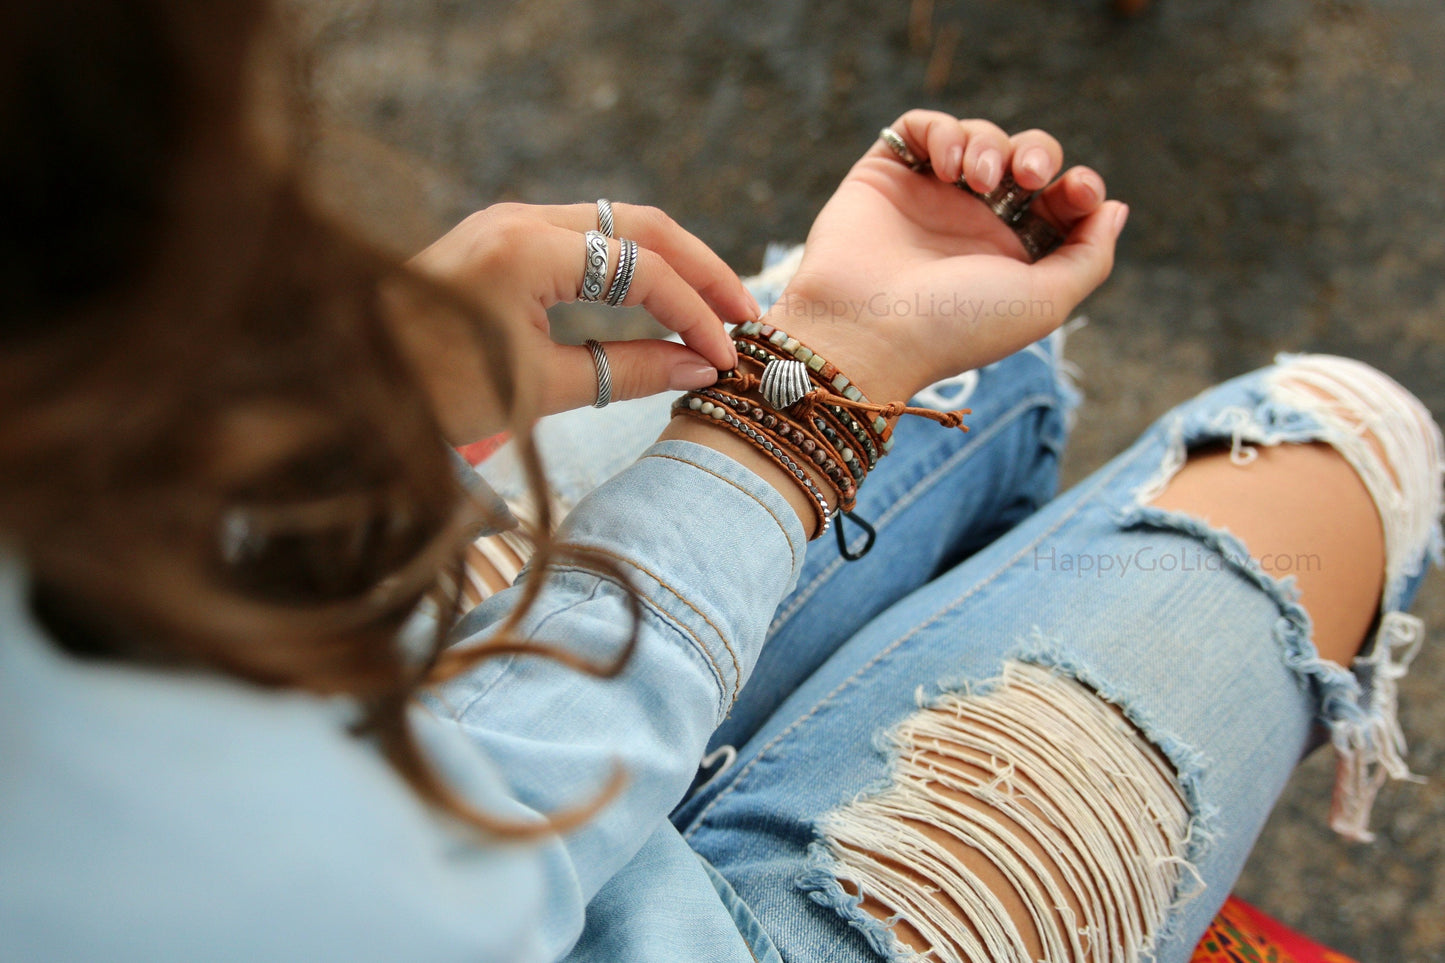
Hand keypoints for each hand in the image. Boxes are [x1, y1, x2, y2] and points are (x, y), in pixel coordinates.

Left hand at [398, 202, 755, 444]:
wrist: (339, 388)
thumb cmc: (426, 392)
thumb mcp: (535, 390)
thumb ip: (626, 372)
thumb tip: (697, 369)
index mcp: (527, 247)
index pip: (643, 266)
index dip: (695, 312)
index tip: (724, 356)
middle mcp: (519, 220)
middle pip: (642, 225)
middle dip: (700, 269)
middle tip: (745, 314)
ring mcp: (506, 226)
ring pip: (616, 228)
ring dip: (669, 266)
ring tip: (712, 309)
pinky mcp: (497, 245)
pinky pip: (584, 245)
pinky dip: (629, 272)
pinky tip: (654, 304)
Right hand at [773, 111, 1128, 400]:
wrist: (869, 329)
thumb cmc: (957, 325)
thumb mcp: (1045, 302)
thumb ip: (1090, 256)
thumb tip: (1114, 209)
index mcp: (1011, 257)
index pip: (1058, 201)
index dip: (1078, 186)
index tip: (1077, 192)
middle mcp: (971, 224)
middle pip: (1025, 158)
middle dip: (1038, 154)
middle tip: (1028, 176)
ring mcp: (927, 197)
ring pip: (977, 138)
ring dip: (990, 145)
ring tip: (979, 179)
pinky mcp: (884, 175)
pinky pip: (920, 127)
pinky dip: (942, 132)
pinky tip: (945, 165)